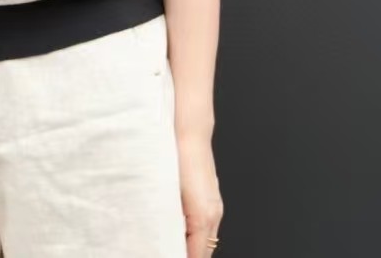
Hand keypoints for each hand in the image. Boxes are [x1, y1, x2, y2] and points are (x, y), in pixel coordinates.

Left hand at [177, 132, 223, 256]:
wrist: (190, 133)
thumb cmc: (177, 159)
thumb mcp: (168, 194)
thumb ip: (169, 221)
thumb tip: (164, 236)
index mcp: (203, 218)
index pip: (196, 256)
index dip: (180, 256)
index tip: (167, 254)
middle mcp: (214, 215)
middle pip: (204, 251)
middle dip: (188, 254)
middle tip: (167, 250)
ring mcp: (216, 206)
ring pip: (207, 239)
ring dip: (192, 245)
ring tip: (171, 241)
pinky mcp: (213, 198)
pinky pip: (208, 225)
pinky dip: (196, 232)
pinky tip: (179, 227)